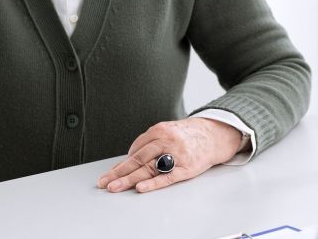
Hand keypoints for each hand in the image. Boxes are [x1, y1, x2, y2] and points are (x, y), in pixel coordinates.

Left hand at [97, 117, 242, 193]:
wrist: (213, 134)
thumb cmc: (186, 136)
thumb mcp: (167, 131)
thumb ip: (149, 143)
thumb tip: (128, 160)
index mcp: (159, 130)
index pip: (135, 149)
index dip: (121, 163)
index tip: (109, 173)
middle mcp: (166, 141)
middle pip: (138, 159)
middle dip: (119, 172)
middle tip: (105, 182)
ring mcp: (176, 154)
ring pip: (149, 168)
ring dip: (129, 179)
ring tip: (114, 187)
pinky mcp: (186, 167)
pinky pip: (167, 177)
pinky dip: (153, 183)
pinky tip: (140, 188)